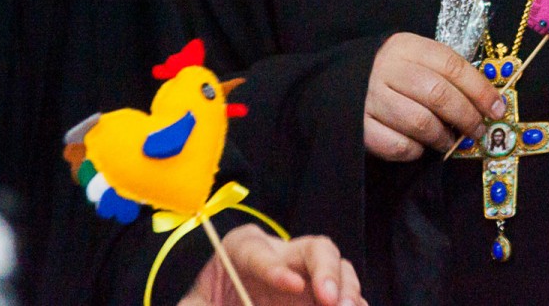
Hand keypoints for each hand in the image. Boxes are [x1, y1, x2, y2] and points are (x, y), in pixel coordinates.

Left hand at [178, 226, 365, 305]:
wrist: (221, 299)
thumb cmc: (207, 301)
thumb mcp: (194, 305)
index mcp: (243, 251)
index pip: (259, 254)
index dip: (274, 269)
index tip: (291, 286)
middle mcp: (283, 256)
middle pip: (314, 249)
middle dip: (326, 270)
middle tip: (330, 299)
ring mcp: (306, 277)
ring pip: (339, 268)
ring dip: (347, 290)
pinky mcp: (319, 297)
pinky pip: (345, 295)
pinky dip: (354, 302)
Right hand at [364, 32, 507, 160]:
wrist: (337, 82)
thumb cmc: (390, 73)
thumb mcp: (415, 60)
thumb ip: (445, 75)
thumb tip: (489, 102)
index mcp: (406, 47)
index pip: (452, 65)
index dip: (480, 89)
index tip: (498, 109)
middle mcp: (386, 68)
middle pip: (438, 94)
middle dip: (466, 116)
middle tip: (478, 130)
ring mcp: (369, 97)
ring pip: (419, 122)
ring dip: (442, 137)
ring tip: (449, 141)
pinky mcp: (357, 126)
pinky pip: (396, 145)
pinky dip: (414, 150)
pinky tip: (419, 147)